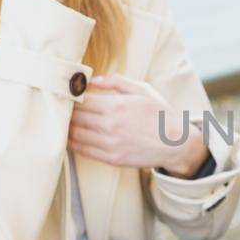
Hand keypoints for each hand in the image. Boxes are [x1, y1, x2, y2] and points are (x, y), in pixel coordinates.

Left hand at [70, 74, 205, 175]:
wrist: (177, 143)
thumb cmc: (160, 114)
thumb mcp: (143, 90)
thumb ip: (117, 82)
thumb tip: (93, 80)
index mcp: (117, 105)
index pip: (82, 100)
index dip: (72, 97)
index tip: (68, 96)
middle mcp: (111, 125)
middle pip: (75, 117)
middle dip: (67, 112)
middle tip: (62, 109)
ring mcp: (110, 144)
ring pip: (75, 135)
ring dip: (67, 128)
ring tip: (64, 123)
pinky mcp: (112, 159)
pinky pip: (84, 150)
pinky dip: (73, 144)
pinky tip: (71, 138)